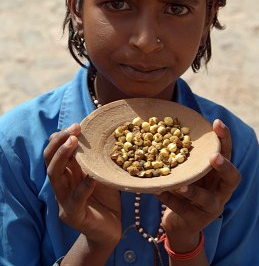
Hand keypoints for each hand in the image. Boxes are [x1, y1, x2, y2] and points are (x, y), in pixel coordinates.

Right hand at [43, 124, 121, 248]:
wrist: (110, 230)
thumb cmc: (107, 198)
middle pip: (49, 160)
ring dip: (62, 156)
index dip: (61, 137)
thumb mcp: (101, 173)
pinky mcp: (73, 215)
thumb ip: (96, 158)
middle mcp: (62, 185)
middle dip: (59, 142)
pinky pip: (75, 198)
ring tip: (73, 142)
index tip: (77, 125)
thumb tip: (101, 134)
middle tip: (73, 129)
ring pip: (54, 175)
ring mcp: (64, 201)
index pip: (54, 152)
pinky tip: (92, 176)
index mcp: (67, 174)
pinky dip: (84, 186)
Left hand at [156, 119, 240, 251]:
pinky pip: (182, 210)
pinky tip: (157, 191)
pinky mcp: (196, 221)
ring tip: (179, 185)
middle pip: (232, 178)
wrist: (180, 222)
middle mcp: (221, 190)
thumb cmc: (185, 186)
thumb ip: (186, 154)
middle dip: (224, 167)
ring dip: (192, 191)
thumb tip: (165, 123)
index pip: (227, 153)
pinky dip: (168, 199)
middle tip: (213, 156)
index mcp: (219, 173)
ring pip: (206, 200)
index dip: (225, 138)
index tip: (216, 123)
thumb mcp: (188, 170)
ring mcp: (211, 208)